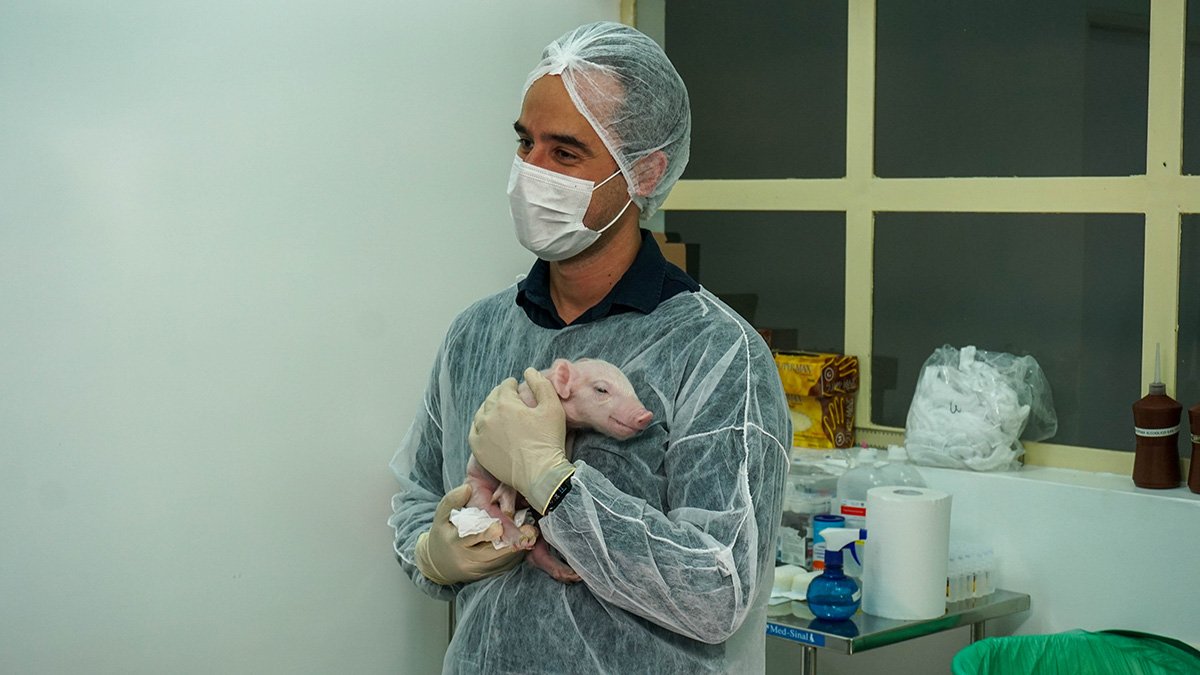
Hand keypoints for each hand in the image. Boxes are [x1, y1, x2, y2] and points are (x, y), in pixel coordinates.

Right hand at [414, 483, 523, 584]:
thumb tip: (467, 487)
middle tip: (530, 530)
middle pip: (492, 552)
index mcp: (455, 542)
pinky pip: (504, 566)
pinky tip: (525, 542)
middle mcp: (467, 559)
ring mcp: (478, 570)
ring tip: (532, 534)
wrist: (439, 563)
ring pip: (501, 560)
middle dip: (511, 542)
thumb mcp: (441, 516)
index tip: (499, 526)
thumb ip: (452, 500)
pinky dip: (515, 554)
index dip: (485, 533)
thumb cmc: (443, 533)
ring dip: (518, 547)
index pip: (471, 537)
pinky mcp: (487, 575)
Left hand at [469, 368, 574, 513]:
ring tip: (499, 413)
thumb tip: (529, 371)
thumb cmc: (548, 440)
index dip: (512, 384)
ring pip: (481, 414)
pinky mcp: (478, 450)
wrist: (540, 474)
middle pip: (492, 398)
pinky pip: (474, 432)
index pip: (505, 386)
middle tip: (509, 399)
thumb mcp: (552, 407)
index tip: (516, 386)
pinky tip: (488, 429)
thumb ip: (541, 384)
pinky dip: (480, 427)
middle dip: (501, 395)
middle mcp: (488, 416)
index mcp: (505, 403)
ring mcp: (481, 434)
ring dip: (489, 410)